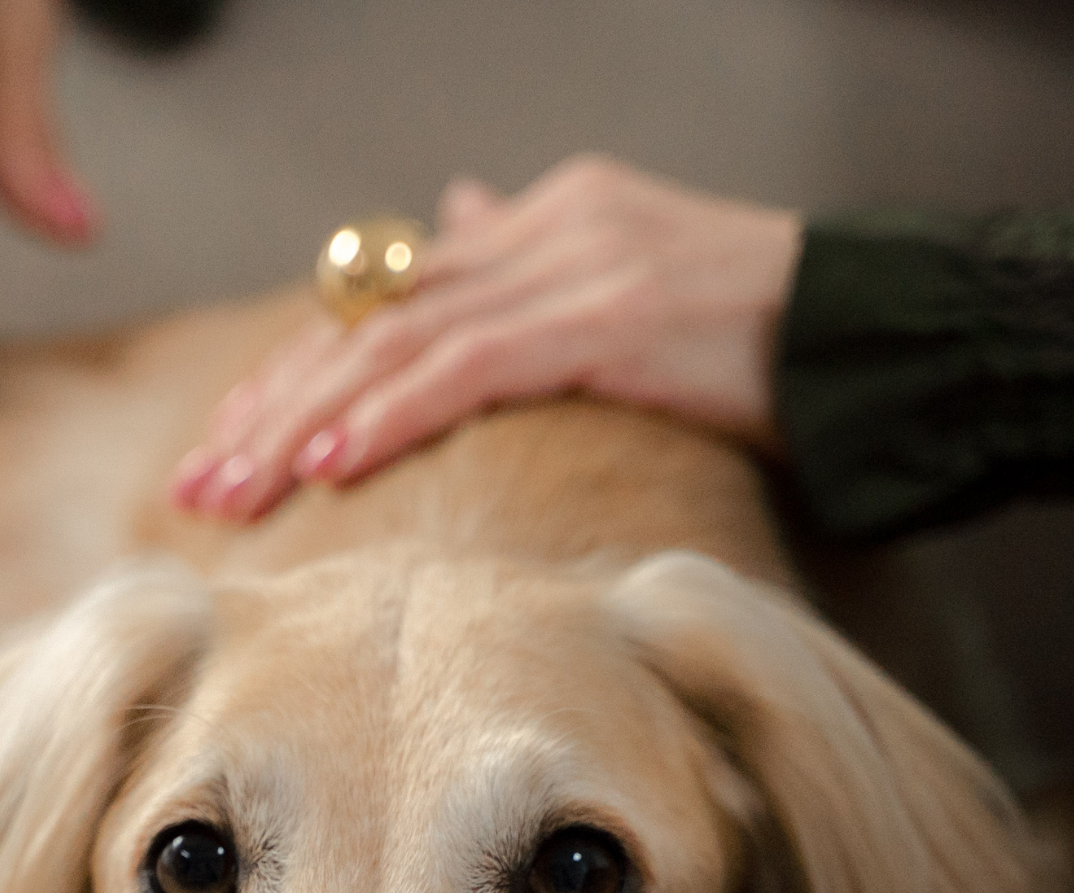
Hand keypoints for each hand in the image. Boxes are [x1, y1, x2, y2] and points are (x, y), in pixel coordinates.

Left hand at [172, 155, 803, 520]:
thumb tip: (453, 221)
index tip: (226, 444)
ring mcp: (570, 266)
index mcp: (536, 226)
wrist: (874, 335)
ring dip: (302, 421)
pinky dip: (386, 416)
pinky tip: (327, 468)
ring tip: (234, 489)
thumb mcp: (619, 291)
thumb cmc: (755, 341)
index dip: (292, 373)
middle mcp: (539, 229)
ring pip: (396, 339)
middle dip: (269, 403)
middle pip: (366, 315)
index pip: (380, 299)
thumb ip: (524, 271)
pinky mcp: (605, 315)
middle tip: (199, 480)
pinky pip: (466, 367)